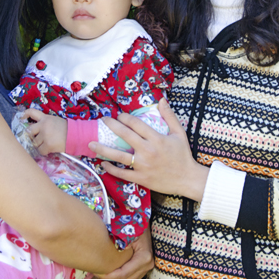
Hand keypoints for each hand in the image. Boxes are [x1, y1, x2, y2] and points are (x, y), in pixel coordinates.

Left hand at [24, 108, 66, 154]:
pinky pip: (40, 150)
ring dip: (39, 144)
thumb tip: (35, 130)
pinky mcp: (48, 145)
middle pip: (29, 131)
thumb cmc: (67, 129)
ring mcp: (45, 135)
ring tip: (47, 144)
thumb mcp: (55, 121)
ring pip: (35, 142)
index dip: (25, 115)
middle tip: (38, 138)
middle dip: (32, 135)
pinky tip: (50, 149)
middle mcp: (43, 125)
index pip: (32, 112)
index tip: (22, 118)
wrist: (76, 135)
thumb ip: (45, 123)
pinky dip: (44, 151)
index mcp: (45, 118)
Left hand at [89, 99, 208, 200]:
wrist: (187, 179)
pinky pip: (122, 173)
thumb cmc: (183, 155)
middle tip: (103, 120)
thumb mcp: (179, 133)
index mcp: (156, 139)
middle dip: (111, 125)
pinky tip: (102, 163)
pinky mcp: (141, 178)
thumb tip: (162, 99)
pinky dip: (111, 168)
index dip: (125, 117)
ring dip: (103, 149)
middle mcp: (148, 151)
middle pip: (124, 135)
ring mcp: (143, 165)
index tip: (119, 115)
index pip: (136, 124)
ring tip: (91, 143)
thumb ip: (169, 116)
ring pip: (119, 156)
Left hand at [93, 228, 153, 278]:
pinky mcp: (142, 269)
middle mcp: (146, 265)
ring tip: (100, 275)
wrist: (145, 225)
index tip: (97, 273)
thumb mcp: (128, 232)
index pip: (124, 273)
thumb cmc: (135, 226)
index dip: (109, 276)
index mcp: (144, 257)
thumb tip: (107, 253)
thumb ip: (120, 242)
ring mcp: (145, 269)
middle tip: (96, 275)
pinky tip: (108, 274)